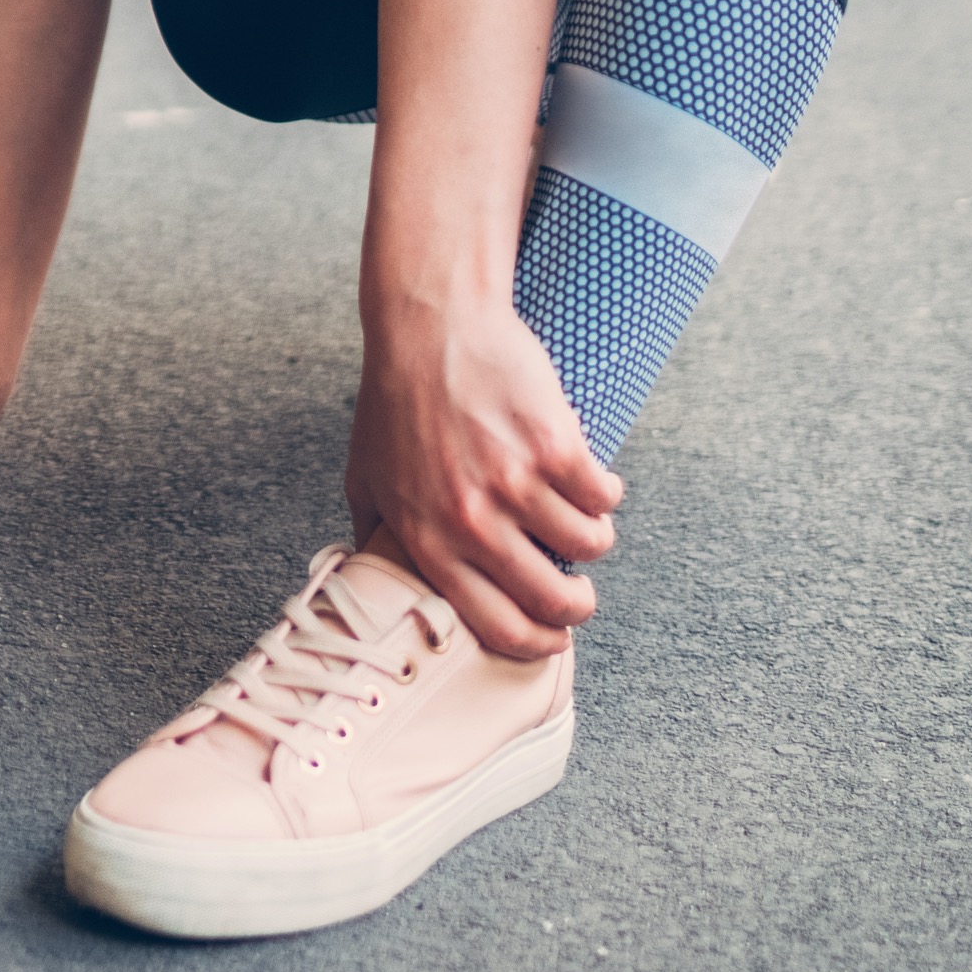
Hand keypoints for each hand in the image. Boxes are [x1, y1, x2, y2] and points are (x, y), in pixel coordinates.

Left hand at [341, 299, 621, 658]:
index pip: (497, 625)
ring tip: (582, 520)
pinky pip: (603, 496)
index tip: (554, 639)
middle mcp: (472, 522)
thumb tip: (371, 580)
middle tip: (581, 595)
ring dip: (593, 539)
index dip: (536, 643)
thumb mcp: (366, 477)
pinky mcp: (554, 445)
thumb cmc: (393, 402)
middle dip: (577, 607)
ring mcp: (516, 483)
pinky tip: (592, 480)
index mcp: (428, 541)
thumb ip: (373, 534)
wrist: (427, 328)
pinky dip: (606, 493)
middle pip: (554, 599)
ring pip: (589, 545)